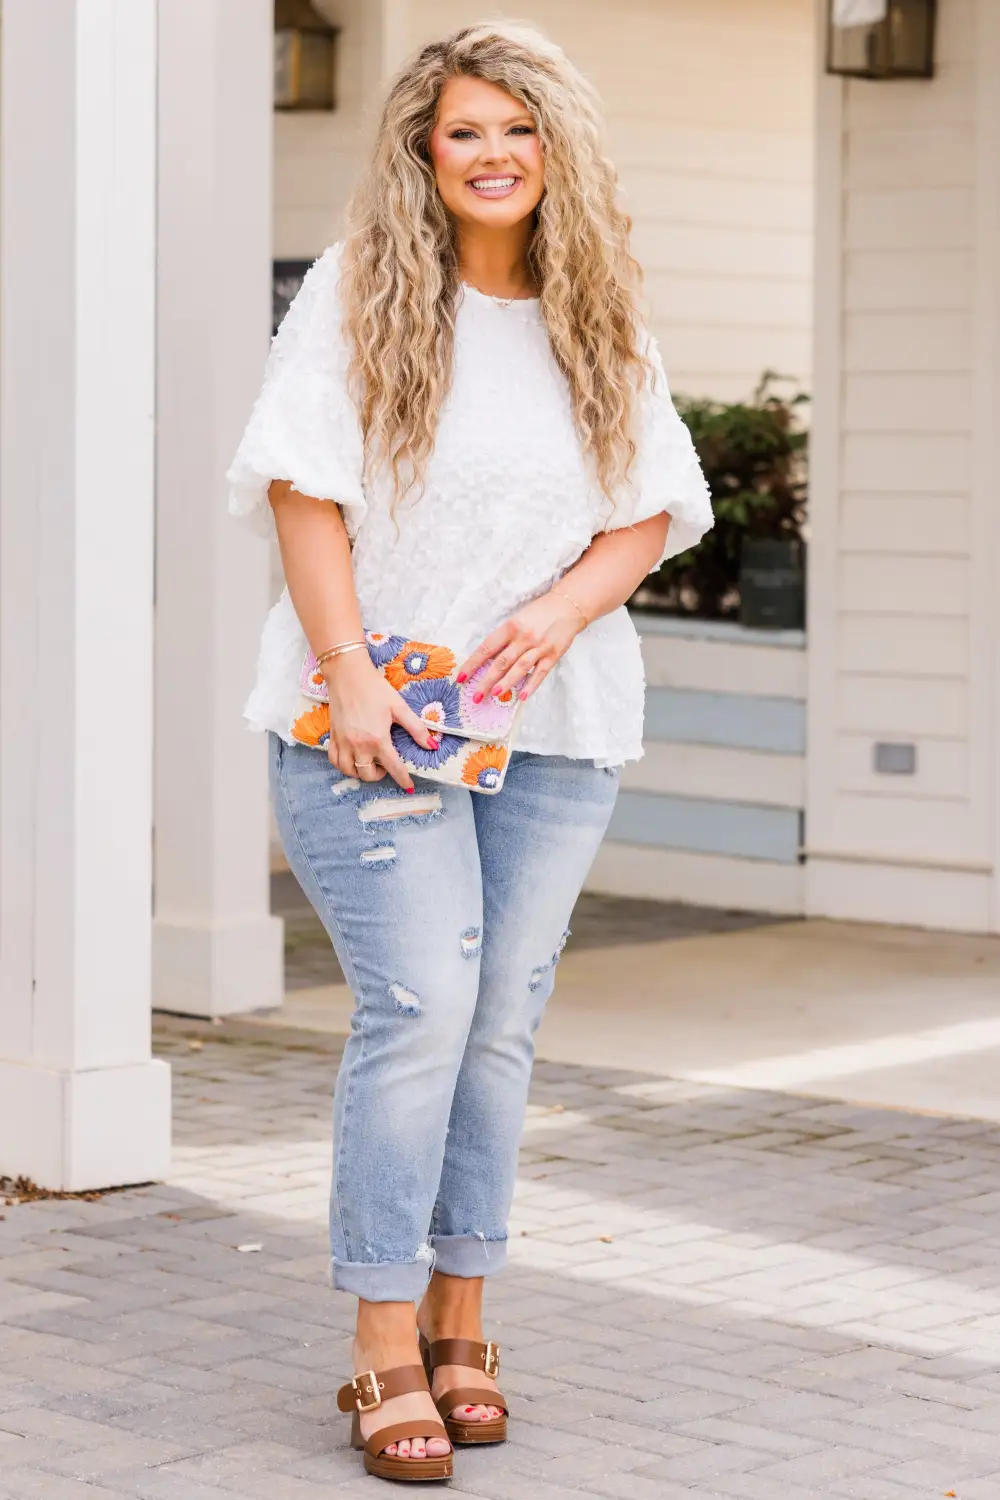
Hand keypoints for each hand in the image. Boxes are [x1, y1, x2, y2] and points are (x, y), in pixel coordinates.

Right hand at [323, 652, 438, 789]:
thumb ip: (416, 729)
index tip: (408, 786)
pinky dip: (343, 765)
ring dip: (361, 772)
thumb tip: (432, 746)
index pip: (393, 767)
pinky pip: (335, 760)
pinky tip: (351, 759)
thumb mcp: (399, 707)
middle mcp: (358, 745)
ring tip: (369, 763)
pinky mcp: (333, 736)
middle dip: (379, 775)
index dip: (403, 779)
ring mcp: (343, 742)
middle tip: (386, 765)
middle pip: (368, 774)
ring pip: (349, 771)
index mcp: (377, 739)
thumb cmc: (375, 689)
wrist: (347, 674)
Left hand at [457, 591, 586, 703]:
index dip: (473, 663)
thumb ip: (504, 639)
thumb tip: (487, 660)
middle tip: (476, 696)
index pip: (487, 648)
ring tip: (495, 695)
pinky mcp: (553, 654)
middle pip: (501, 662)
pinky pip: (541, 672)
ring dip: (507, 682)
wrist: (567, 606)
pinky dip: (532, 685)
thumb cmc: (538, 614)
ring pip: (520, 667)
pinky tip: (523, 696)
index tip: (462, 677)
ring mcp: (539, 647)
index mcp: (510, 627)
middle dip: (487, 680)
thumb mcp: (516, 620)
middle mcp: (523, 637)